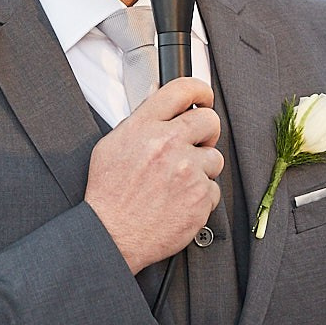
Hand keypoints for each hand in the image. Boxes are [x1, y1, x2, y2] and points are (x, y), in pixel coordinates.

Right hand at [85, 77, 222, 272]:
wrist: (113, 234)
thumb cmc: (110, 194)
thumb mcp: (112, 146)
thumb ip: (139, 121)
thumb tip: (157, 98)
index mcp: (144, 128)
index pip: (182, 90)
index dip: (199, 90)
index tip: (204, 97)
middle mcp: (167, 144)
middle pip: (210, 119)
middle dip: (206, 132)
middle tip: (195, 145)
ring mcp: (186, 171)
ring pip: (215, 157)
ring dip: (202, 169)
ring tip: (178, 182)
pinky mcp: (200, 196)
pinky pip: (213, 188)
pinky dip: (200, 196)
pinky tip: (179, 201)